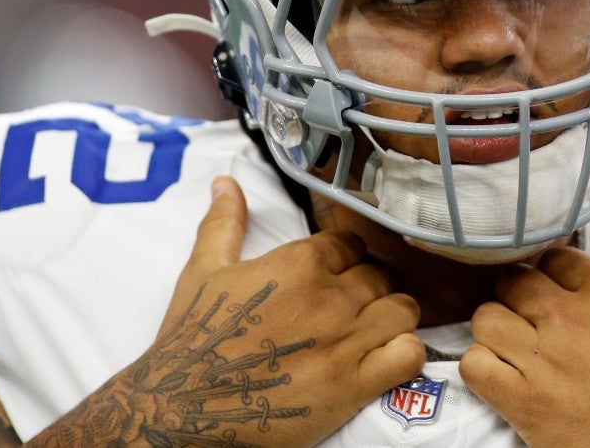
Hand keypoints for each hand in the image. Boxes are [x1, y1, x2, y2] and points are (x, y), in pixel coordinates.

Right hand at [32, 176, 424, 446]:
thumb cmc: (191, 340)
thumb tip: (226, 183)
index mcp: (300, 262)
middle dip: (371, 289)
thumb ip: (223, 223)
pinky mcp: (354, 385)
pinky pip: (408, 356)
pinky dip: (406, 355)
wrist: (180, 407)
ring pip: (404, 310)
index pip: (353, 244)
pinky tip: (386, 358)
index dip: (348, 259)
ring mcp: (345, 341)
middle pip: (380, 276)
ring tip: (377, 330)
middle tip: (354, 308)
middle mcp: (329, 296)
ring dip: (395, 318)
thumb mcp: (202, 271)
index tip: (339, 274)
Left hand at [461, 229, 589, 447]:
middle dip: (517, 298)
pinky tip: (502, 378)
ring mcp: (544, 359)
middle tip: (532, 320)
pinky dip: (480, 369)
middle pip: (511, 282)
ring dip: (494, 330)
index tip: (558, 291)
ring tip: (512, 347)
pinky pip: (475, 367)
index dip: (551, 273)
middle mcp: (569, 316)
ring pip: (485, 319)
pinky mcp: (526, 403)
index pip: (551, 256)